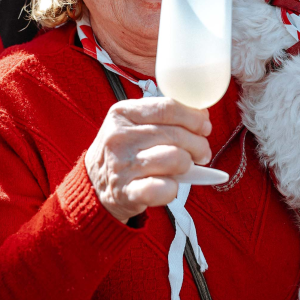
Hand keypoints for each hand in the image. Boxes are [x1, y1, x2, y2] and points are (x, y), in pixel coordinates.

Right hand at [85, 97, 211, 223]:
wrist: (94, 185)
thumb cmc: (124, 151)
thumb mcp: (133, 123)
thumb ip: (163, 116)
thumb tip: (202, 116)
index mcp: (122, 112)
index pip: (168, 107)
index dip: (193, 117)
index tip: (205, 126)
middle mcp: (119, 136)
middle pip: (176, 134)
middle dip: (199, 144)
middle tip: (202, 153)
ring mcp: (121, 165)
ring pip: (176, 159)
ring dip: (188, 165)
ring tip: (184, 167)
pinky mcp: (126, 192)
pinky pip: (166, 188)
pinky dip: (174, 188)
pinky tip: (169, 185)